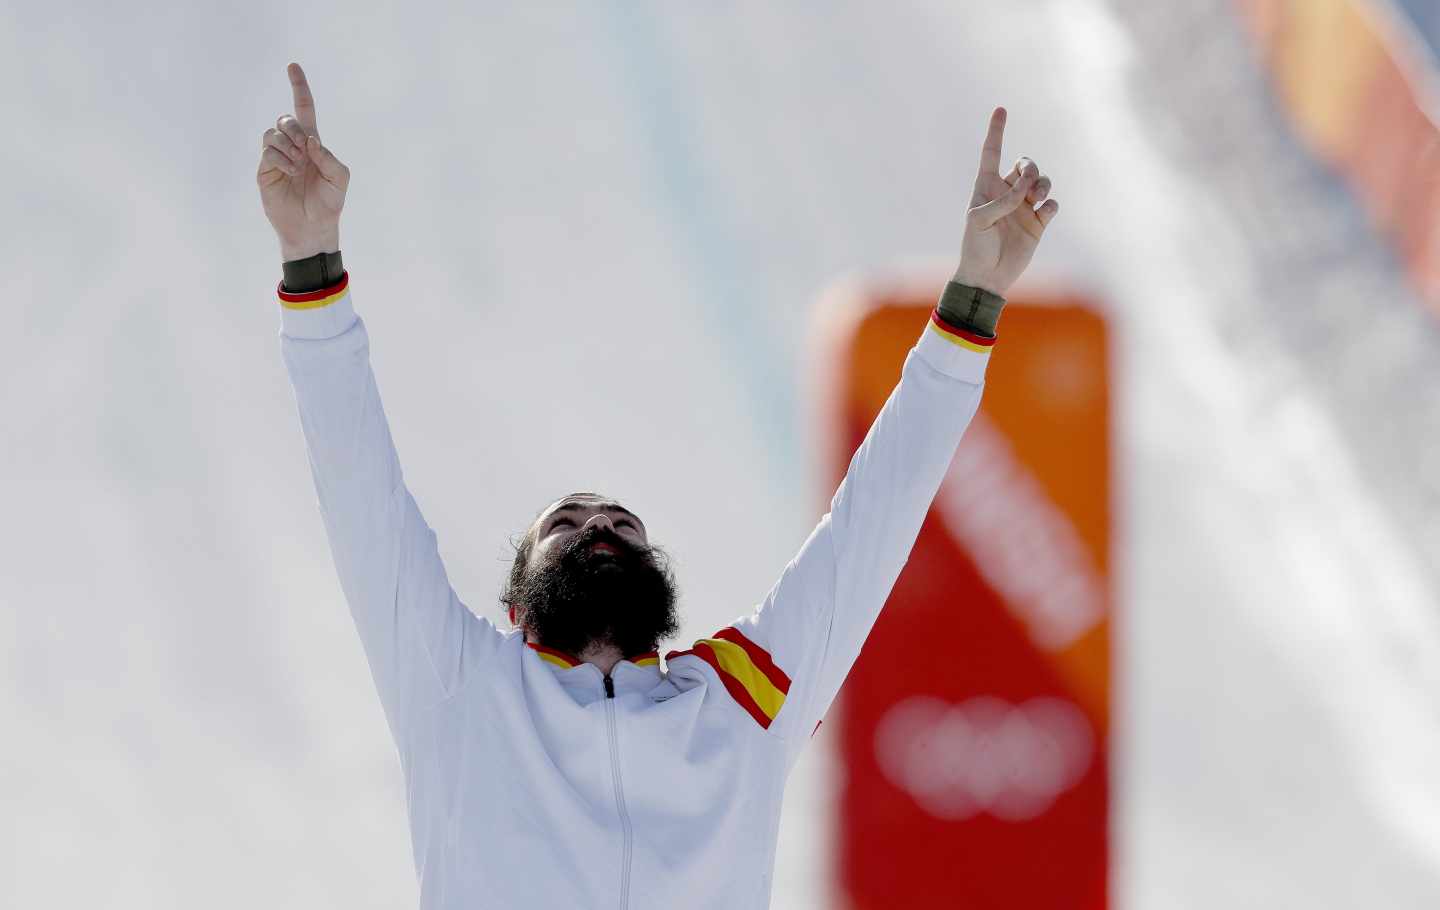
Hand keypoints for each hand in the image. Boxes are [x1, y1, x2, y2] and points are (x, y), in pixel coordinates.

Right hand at [256, 62, 349, 260]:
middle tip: (305, 148)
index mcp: (312, 143)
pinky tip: (290, 171)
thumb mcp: (340, 178)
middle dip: (294, 128)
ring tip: (298, 164)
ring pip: (272, 132)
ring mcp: (276, 158)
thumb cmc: (329, 203)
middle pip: (285, 119)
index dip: (299, 87)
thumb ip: (330, 156)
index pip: (304, 109)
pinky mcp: (265, 171)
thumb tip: (310, 140)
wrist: (313, 228)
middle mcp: (292, 146)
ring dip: (287, 144)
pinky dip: (280, 158)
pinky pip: (267, 152)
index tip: (293, 66)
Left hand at [952, 107, 1058, 296]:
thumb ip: (1001, 201)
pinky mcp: (1037, 223)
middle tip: (1027, 185)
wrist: (988, 277)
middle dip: (1031, 167)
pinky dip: (1051, 204)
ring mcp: (1023, 207)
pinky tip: (1043, 212)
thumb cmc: (975, 247)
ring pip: (1042, 181)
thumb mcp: (979, 221)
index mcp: (986, 187)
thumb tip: (1026, 190)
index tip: (1001, 109)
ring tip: (1036, 198)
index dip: (996, 131)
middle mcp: (1006, 193)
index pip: (991, 153)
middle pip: (1026, 164)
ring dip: (1043, 184)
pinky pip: (1052, 203)